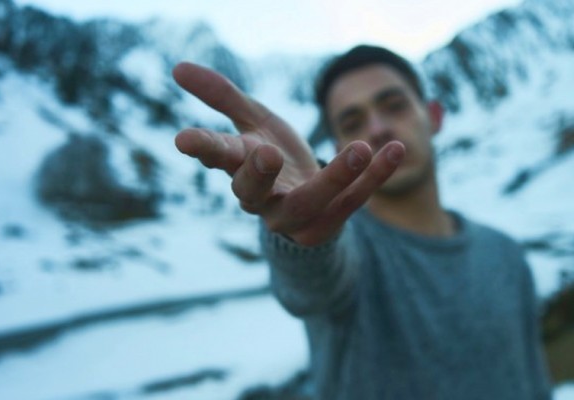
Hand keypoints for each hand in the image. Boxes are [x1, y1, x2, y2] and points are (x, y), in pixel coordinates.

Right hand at [172, 62, 404, 245]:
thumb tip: (177, 68)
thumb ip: (223, 96)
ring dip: (336, 176)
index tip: (183, 139)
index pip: (217, 157)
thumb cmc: (270, 156)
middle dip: (259, 175)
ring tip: (361, 147)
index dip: (202, 148)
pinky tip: (395, 149)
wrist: (304, 203)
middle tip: (267, 152)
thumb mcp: (252, 122)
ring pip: (310, 202)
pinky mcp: (326, 225)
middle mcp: (261, 199)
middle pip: (253, 193)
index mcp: (239, 169)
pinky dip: (375, 177)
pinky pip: (352, 202)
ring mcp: (293, 217)